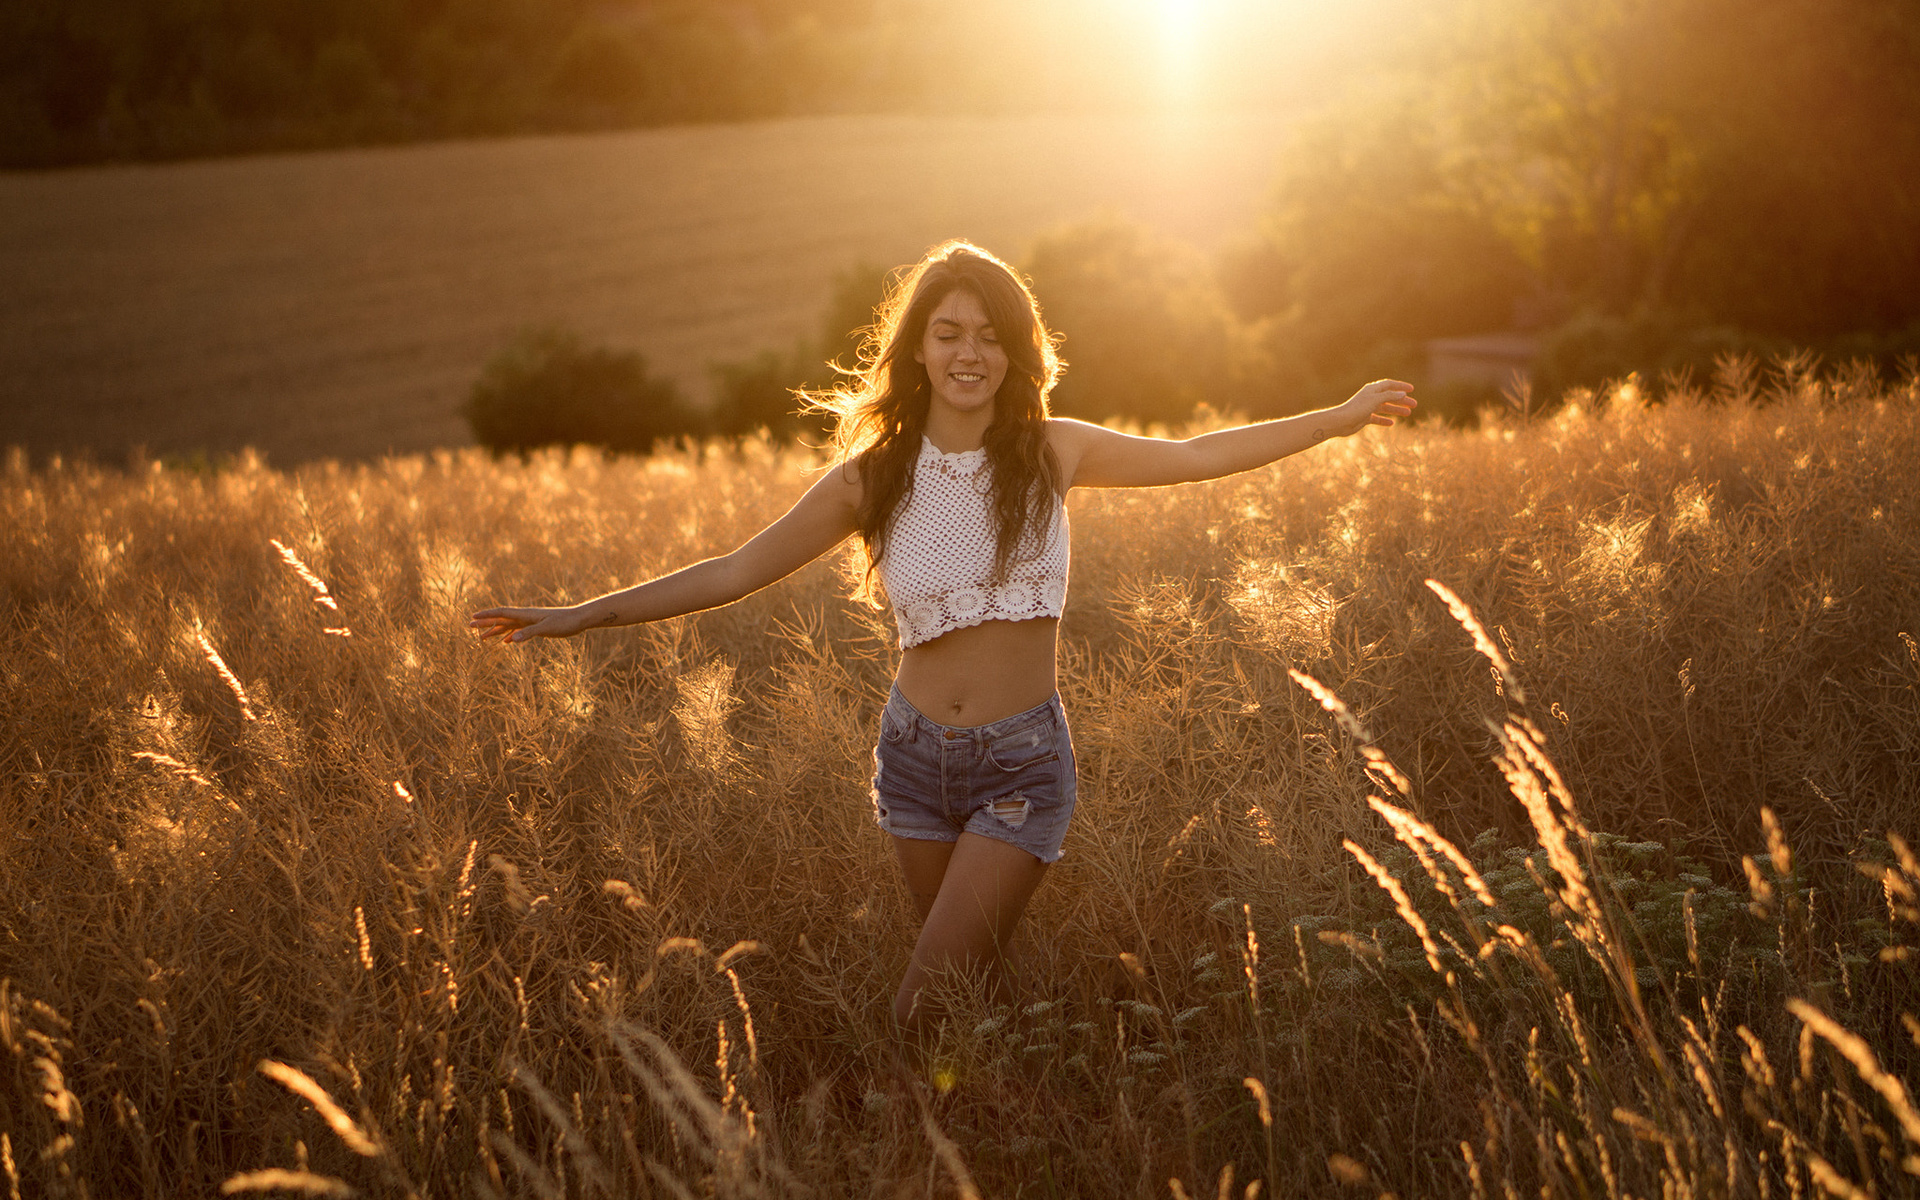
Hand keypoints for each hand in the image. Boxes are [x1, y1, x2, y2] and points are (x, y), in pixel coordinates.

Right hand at [469, 605, 587, 643]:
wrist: (579, 619)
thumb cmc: (564, 623)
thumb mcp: (546, 628)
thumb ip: (528, 633)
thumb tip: (511, 640)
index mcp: (525, 615)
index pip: (501, 613)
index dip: (486, 615)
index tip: (473, 616)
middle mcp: (525, 616)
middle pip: (501, 619)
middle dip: (485, 623)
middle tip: (469, 626)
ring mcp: (531, 622)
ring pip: (508, 626)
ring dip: (495, 631)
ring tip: (482, 638)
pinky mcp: (537, 627)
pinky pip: (519, 631)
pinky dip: (510, 636)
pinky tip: (507, 642)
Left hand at [1331, 379, 1416, 436]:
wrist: (1340, 422)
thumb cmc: (1357, 409)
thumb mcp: (1375, 400)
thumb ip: (1389, 396)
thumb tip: (1402, 393)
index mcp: (1372, 389)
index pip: (1389, 385)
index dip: (1401, 386)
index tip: (1412, 389)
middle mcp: (1370, 397)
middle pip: (1389, 396)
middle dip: (1402, 400)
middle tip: (1414, 405)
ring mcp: (1367, 407)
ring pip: (1385, 407)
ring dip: (1396, 409)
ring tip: (1408, 413)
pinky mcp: (1364, 417)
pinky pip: (1377, 418)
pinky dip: (1384, 420)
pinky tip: (1391, 423)